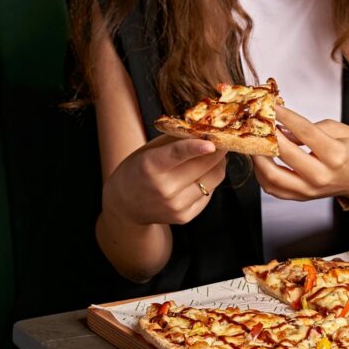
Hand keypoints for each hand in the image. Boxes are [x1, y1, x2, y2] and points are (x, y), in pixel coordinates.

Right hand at [102, 134, 227, 226]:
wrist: (125, 206)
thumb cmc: (139, 170)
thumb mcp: (150, 150)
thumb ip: (176, 141)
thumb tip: (206, 131)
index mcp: (151, 166)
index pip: (177, 154)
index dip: (196, 147)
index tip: (212, 142)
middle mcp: (164, 189)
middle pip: (204, 165)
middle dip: (218, 149)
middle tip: (223, 139)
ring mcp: (175, 206)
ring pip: (213, 179)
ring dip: (218, 164)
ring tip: (214, 155)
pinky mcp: (184, 216)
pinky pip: (209, 193)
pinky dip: (210, 180)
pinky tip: (202, 174)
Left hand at [252, 105, 348, 200]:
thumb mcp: (341, 130)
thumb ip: (311, 128)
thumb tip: (283, 129)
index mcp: (336, 155)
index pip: (305, 132)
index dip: (286, 116)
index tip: (273, 106)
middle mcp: (322, 176)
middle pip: (285, 154)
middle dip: (269, 135)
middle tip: (260, 123)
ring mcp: (310, 190)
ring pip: (273, 177)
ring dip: (259, 157)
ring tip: (256, 142)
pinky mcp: (301, 197)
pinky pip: (273, 188)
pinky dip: (262, 173)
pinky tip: (262, 159)